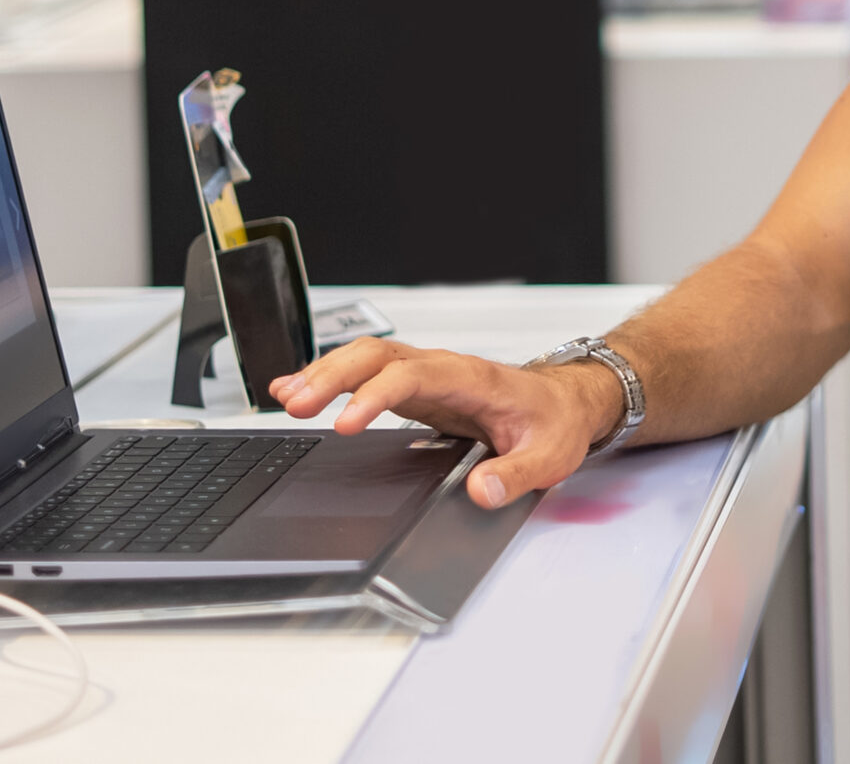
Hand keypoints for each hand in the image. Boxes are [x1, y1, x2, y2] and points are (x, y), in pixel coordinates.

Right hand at [267, 340, 625, 507]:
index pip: (413, 376)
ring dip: (324, 372)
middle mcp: (443, 369)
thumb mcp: (550, 455)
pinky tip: (297, 390)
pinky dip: (330, 377)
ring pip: (367, 358)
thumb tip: (481, 492)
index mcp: (472, 379)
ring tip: (285, 397)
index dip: (374, 395)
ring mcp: (426, 375)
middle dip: (334, 376)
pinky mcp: (415, 387)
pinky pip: (367, 373)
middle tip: (297, 405)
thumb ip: (516, 475)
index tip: (346, 423)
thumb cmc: (555, 421)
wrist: (564, 402)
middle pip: (378, 357)